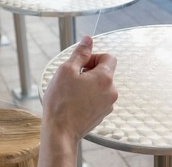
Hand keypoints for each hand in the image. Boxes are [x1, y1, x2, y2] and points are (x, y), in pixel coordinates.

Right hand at [39, 36, 117, 165]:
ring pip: (100, 86)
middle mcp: (111, 91)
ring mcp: (108, 105)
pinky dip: (88, 97)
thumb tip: (88, 39)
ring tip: (71, 92)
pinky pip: (97, 98)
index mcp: (105, 78)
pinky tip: (74, 103)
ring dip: (88, 84)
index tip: (80, 65)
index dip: (93, 57)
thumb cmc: (61, 101)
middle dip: (89, 71)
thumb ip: (80, 53)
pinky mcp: (101, 115)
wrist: (60, 132)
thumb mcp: (67, 70)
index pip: (109, 57)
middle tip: (72, 79)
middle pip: (105, 72)